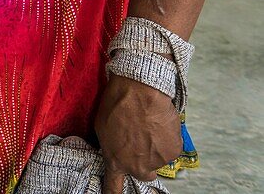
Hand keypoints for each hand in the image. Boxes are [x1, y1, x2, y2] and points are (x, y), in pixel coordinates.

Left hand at [95, 73, 181, 192]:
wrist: (139, 92)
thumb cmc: (116, 105)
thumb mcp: (102, 128)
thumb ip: (110, 145)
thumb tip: (114, 148)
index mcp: (115, 161)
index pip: (114, 187)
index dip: (114, 193)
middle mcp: (137, 166)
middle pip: (144, 174)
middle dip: (144, 164)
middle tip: (143, 143)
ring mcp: (156, 161)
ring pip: (158, 158)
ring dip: (155, 145)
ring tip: (148, 125)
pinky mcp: (173, 152)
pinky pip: (171, 148)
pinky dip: (168, 138)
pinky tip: (159, 124)